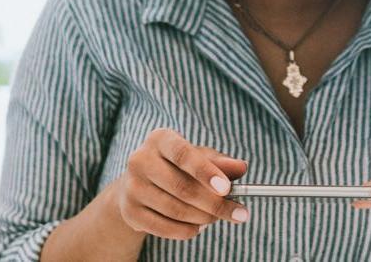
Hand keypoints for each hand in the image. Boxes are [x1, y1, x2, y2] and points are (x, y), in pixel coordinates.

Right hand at [110, 128, 250, 239]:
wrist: (138, 185)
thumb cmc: (176, 167)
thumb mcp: (199, 158)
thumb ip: (221, 162)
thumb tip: (242, 167)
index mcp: (160, 139)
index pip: (184, 154)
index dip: (206, 172)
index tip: (227, 188)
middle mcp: (140, 160)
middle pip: (182, 187)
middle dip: (215, 203)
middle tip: (239, 213)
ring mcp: (132, 187)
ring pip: (175, 210)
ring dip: (203, 218)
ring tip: (216, 218)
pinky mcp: (129, 211)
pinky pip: (163, 228)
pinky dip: (186, 231)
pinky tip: (198, 227)